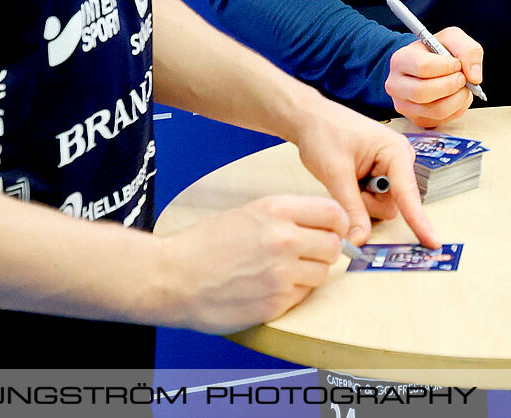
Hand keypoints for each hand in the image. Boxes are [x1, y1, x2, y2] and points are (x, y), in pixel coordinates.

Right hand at [158, 195, 350, 333]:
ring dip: (308, 275)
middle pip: (333, 245)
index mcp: (276, 209)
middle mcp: (284, 238)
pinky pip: (303, 296)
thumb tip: (324, 225)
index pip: (334, 212)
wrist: (173, 278)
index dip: (337, 224)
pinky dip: (291, 294)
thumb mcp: (248, 212)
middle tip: (305, 256)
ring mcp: (281, 272)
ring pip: (322, 274)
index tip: (332, 232)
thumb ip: (288, 216)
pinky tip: (267, 288)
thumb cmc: (205, 245)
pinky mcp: (276, 302)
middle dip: (324, 252)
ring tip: (280, 273)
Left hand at [289, 98, 439, 247]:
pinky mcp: (381, 173)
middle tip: (346, 184)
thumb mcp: (335, 173)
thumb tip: (360, 240)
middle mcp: (399, 159)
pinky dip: (359, 196)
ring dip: (361, 200)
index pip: (408, 194)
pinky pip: (375, 198)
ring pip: (382, 204)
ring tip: (346, 178)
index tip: (433, 242)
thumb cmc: (323, 133)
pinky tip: (349, 179)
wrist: (310, 118)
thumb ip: (351, 209)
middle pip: (392, 204)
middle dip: (367, 203)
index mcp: (395, 152)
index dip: (419, 221)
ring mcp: (391, 167)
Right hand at [385, 28, 481, 129]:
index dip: (447, 66)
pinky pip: (442, 120)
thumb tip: (475, 77)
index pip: (423, 67)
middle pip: (424, 92)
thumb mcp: (452, 38)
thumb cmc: (436, 51)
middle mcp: (396, 85)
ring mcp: (405, 105)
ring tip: (462, 86)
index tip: (457, 63)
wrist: (428, 66)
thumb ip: (468, 50)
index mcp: (400, 60)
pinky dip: (457, 109)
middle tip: (462, 77)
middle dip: (452, 84)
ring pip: (436, 110)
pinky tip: (456, 96)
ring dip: (458, 98)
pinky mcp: (417, 119)